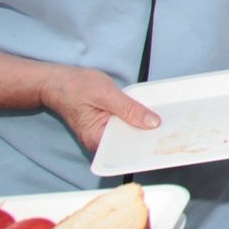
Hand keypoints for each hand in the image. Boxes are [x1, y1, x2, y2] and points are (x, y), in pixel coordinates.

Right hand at [38, 64, 159, 151]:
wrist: (57, 81)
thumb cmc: (76, 86)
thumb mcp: (106, 94)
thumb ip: (129, 109)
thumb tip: (152, 123)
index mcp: (97, 138)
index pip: (126, 147)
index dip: (146, 142)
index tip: (165, 136)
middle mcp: (98, 141)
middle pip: (128, 142)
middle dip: (147, 135)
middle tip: (170, 127)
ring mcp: (101, 134)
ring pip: (127, 134)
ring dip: (142, 127)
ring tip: (161, 122)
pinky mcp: (104, 126)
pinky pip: (123, 127)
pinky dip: (134, 121)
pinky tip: (147, 116)